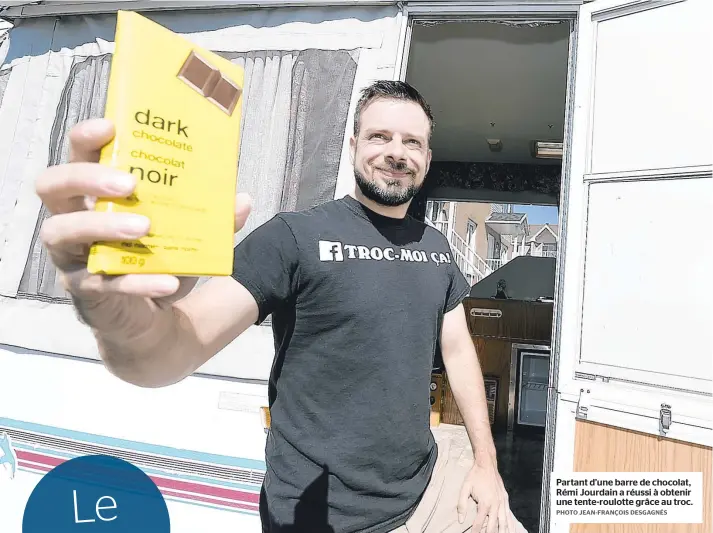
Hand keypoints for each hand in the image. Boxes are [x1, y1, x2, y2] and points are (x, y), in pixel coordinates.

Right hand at [35, 118, 250, 330]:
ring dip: (102, 226)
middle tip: (129, 183)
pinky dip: (137, 281)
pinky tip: (167, 281)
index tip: (111, 126)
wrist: (156, 318)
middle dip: (86, 178)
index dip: (86, 138)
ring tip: (144, 226)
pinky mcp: (84, 291)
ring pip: (60, 233)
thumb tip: (243, 200)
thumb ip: (214, 218)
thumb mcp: (190, 235)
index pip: (77, 155)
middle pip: (52, 186)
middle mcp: (72, 218)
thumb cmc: (160, 260)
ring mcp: (71, 256)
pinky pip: (102, 283)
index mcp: (95, 194)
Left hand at [457, 460, 526, 532]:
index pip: (479, 522)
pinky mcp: (505, 500)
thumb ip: (461, 504)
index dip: (475, 531)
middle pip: (493, 525)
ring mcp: (502, 503)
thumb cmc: (474, 476)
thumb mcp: (465, 488)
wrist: (487, 464)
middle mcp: (495, 505)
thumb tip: (460, 520)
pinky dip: (511, 524)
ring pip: (504, 522)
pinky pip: (509, 515)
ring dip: (503, 531)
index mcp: (484, 503)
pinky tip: (512, 530)